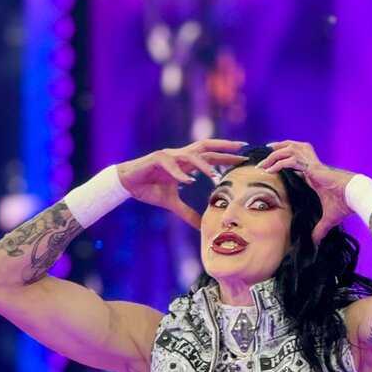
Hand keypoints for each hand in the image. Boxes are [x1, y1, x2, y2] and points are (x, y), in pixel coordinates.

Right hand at [116, 139, 247, 229]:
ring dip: (203, 165)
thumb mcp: (172, 203)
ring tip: (214, 175)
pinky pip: (170, 165)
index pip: (210, 156)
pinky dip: (179, 173)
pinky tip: (188, 181)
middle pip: (206, 146)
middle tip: (242, 148)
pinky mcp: (156, 159)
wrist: (127, 184)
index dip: (226, 155)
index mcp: (185, 163)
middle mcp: (180, 155)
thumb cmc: (149, 189)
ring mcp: (168, 155)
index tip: (244, 156)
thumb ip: (187, 212)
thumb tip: (200, 225)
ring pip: (190, 155)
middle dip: (224, 147)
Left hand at [256, 140, 354, 244]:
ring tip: (263, 163)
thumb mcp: (328, 219)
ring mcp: (312, 164)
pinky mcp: (312, 167)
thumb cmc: (345, 204)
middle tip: (265, 154)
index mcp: (314, 174)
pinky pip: (291, 161)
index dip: (285, 160)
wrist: (354, 196)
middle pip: (292, 148)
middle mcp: (312, 166)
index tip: (273, 166)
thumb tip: (316, 242)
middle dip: (278, 149)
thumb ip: (320, 229)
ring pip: (289, 151)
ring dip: (274, 155)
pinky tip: (270, 170)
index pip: (297, 161)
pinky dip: (279, 164)